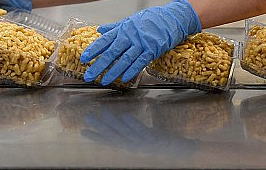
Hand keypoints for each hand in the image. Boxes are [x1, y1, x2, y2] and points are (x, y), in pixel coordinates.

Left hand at [80, 0, 200, 84]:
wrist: (172, 17)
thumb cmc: (151, 19)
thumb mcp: (130, 20)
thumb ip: (115, 27)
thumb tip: (99, 30)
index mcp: (123, 29)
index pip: (105, 40)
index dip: (94, 50)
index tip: (84, 58)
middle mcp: (130, 36)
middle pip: (111, 52)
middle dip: (99, 65)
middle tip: (89, 75)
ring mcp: (141, 43)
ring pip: (124, 60)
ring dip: (113, 72)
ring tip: (104, 81)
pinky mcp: (152, 49)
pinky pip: (140, 62)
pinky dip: (131, 71)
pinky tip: (123, 78)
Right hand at [81, 108, 197, 154]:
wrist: (183, 152)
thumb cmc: (165, 144)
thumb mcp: (148, 136)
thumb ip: (136, 129)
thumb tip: (125, 117)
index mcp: (132, 147)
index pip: (111, 142)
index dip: (97, 137)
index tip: (82, 131)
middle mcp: (136, 148)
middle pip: (114, 137)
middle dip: (99, 128)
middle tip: (86, 118)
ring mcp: (144, 144)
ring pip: (125, 133)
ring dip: (113, 123)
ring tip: (102, 113)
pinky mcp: (154, 140)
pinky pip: (141, 131)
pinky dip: (132, 124)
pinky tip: (124, 115)